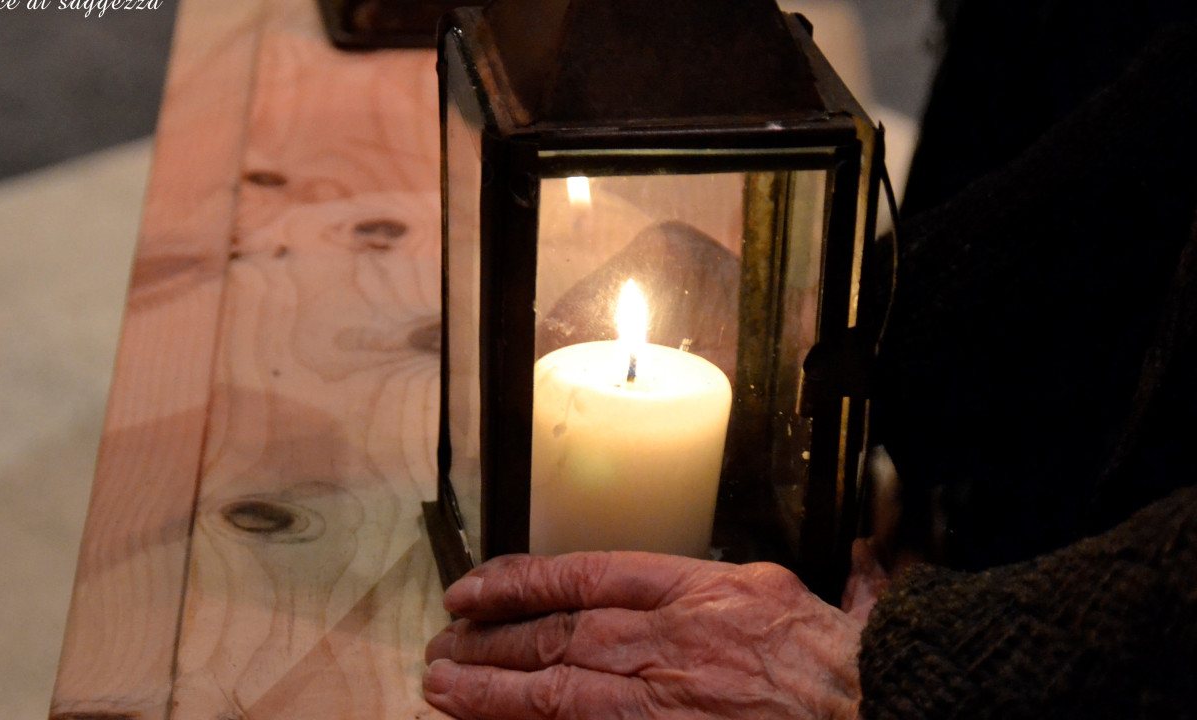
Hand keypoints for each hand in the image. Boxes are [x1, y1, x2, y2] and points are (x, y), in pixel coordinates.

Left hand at [423, 552, 864, 719]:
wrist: (895, 709)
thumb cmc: (860, 670)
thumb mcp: (826, 603)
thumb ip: (790, 580)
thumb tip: (850, 556)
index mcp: (710, 591)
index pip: (589, 574)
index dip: (522, 581)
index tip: (476, 589)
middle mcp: (682, 638)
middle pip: (563, 632)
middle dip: (494, 640)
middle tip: (442, 646)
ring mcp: (674, 697)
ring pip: (562, 689)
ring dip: (495, 690)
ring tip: (442, 688)